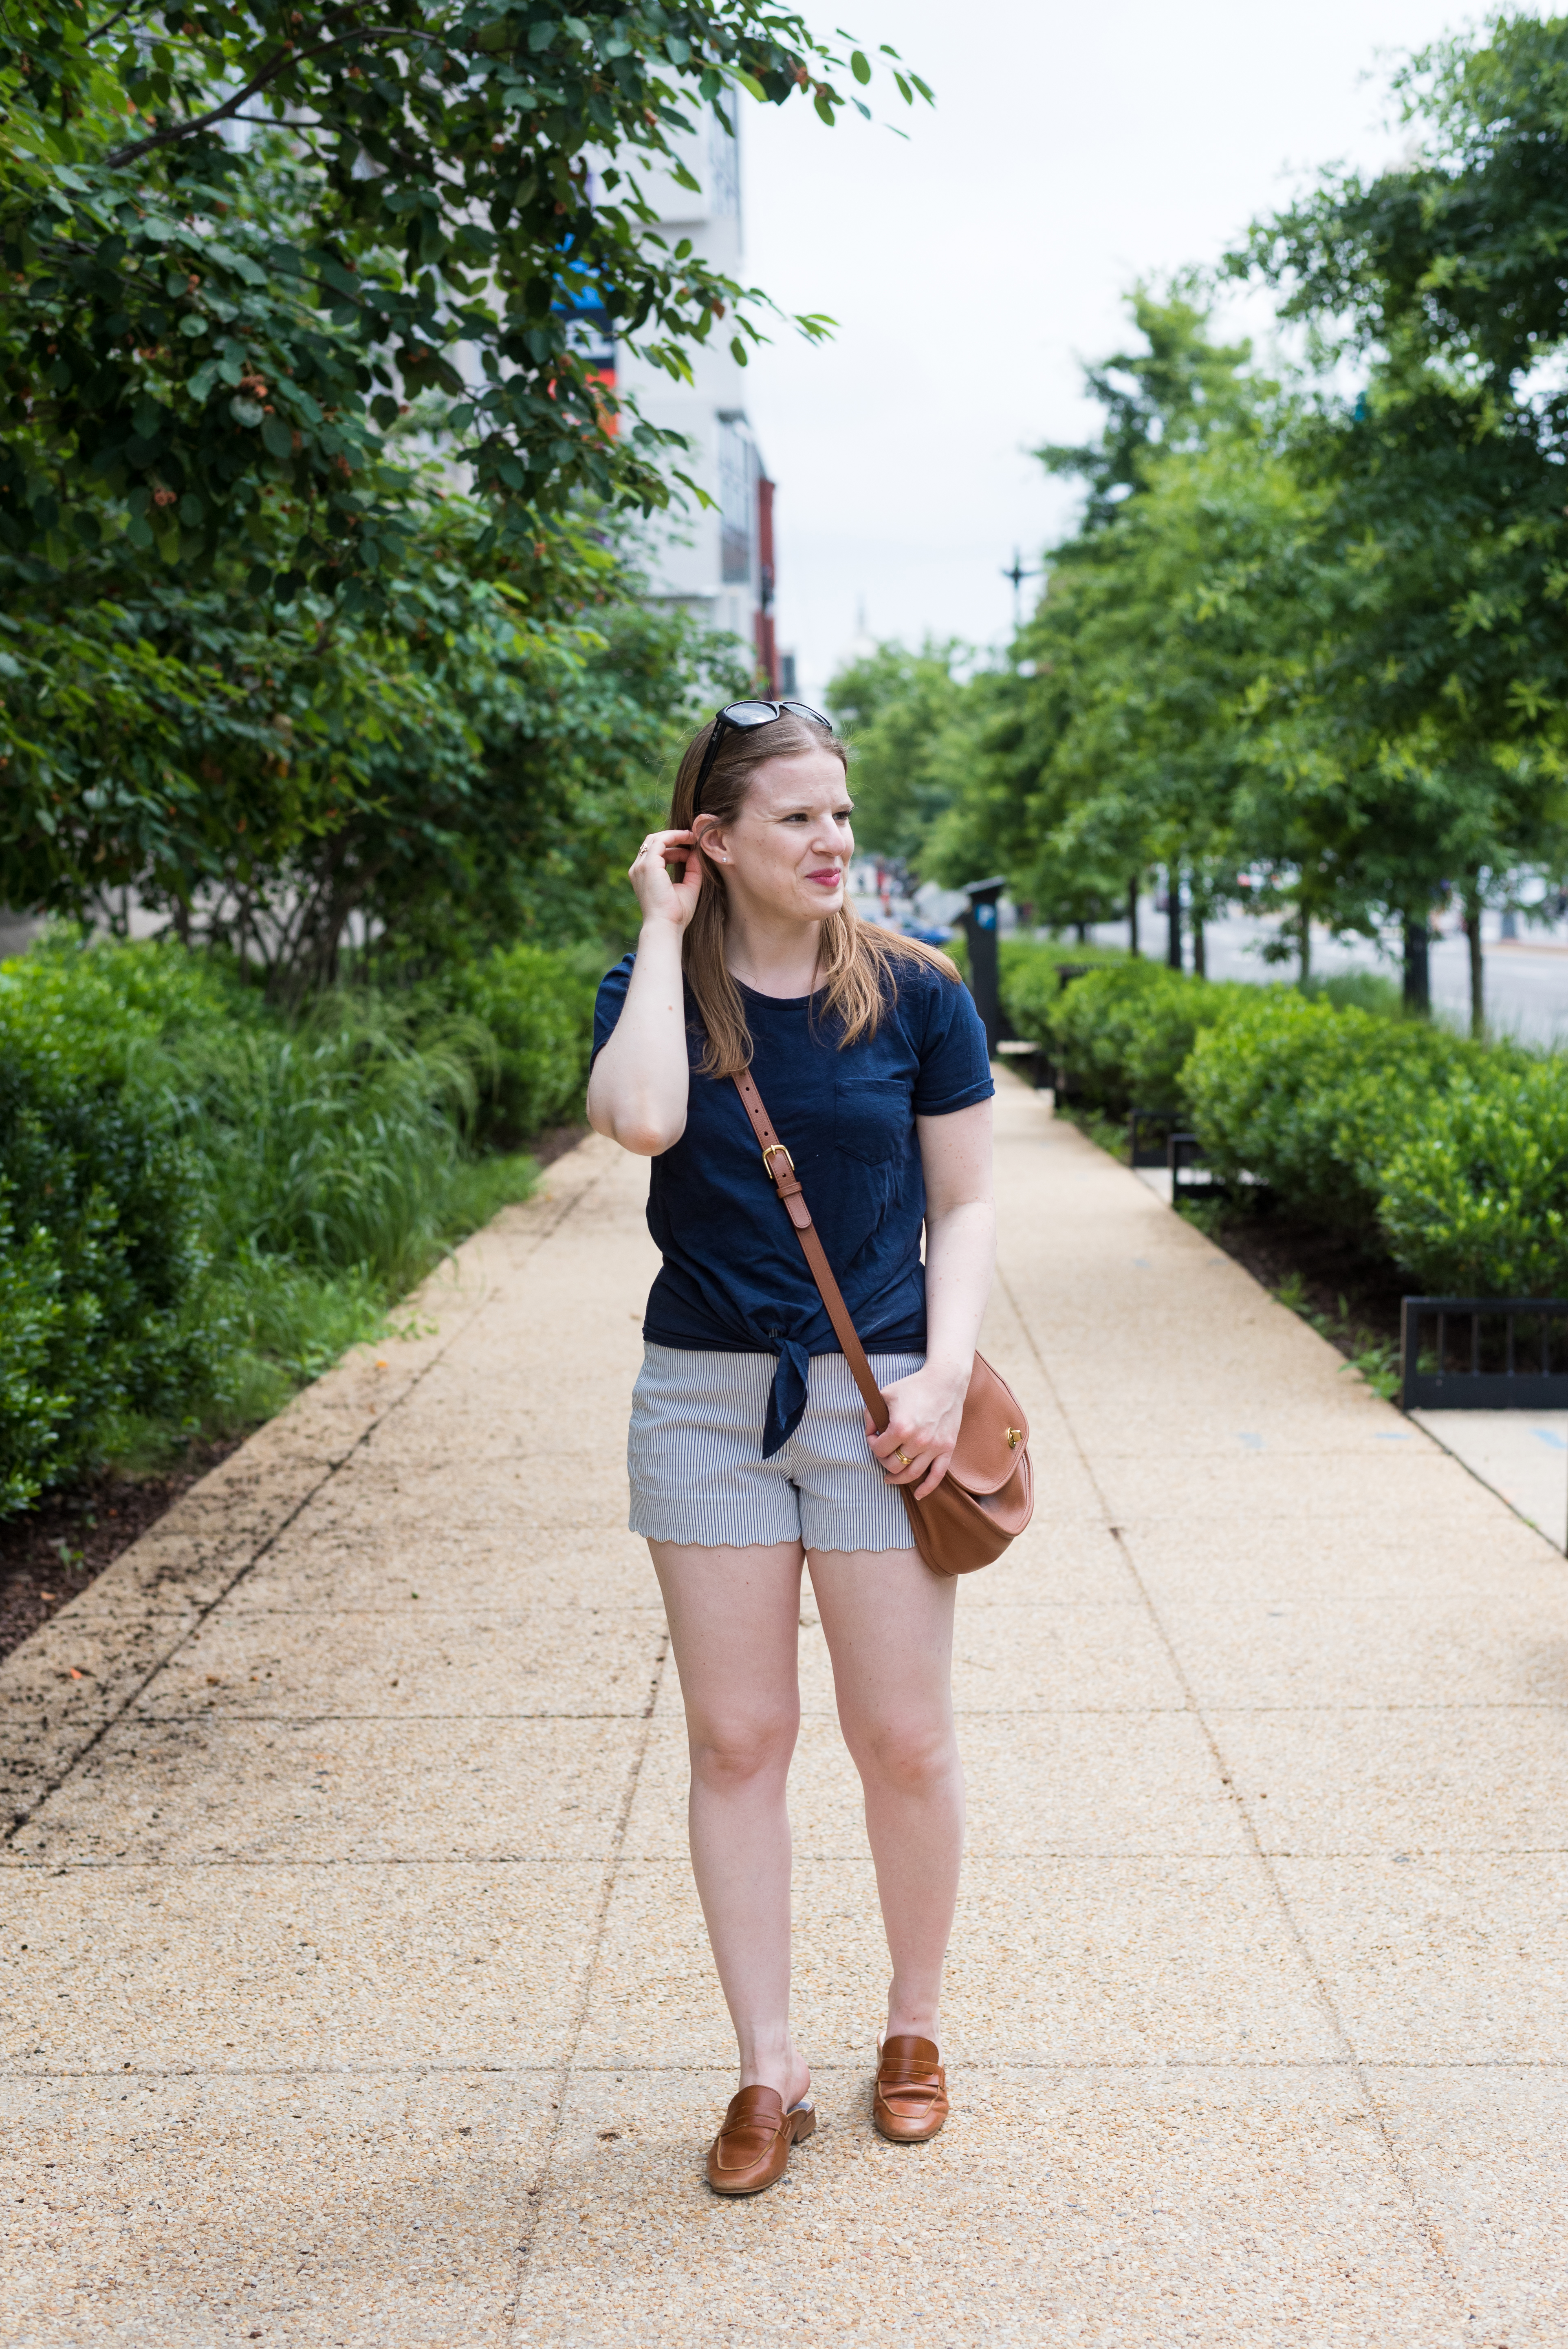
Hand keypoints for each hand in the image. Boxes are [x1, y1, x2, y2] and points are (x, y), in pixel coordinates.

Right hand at [629, 827, 706, 929]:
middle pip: (653, 842)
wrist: (666, 926)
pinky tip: (689, 839)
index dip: (674, 847)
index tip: (691, 847)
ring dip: (675, 835)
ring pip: (655, 839)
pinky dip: (675, 837)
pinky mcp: (648, 866)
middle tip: (693, 837)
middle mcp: (638, 869)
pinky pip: (660, 842)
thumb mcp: (688, 887)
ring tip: (693, 837)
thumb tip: (697, 853)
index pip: (656, 853)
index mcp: (644, 876)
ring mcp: (641, 867)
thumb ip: (692, 869)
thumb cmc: (675, 914)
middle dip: (673, 837)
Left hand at [866, 1361, 968, 1501]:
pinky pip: (937, 1475)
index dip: (871, 1444)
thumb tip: (870, 1431)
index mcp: (900, 1428)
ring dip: (898, 1477)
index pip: (878, 1450)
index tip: (873, 1436)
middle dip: (883, 1460)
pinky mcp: (947, 1448)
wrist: (945, 1381)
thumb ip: (871, 1414)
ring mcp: (934, 1447)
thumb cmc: (914, 1386)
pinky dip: (927, 1488)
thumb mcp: (885, 1394)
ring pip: (911, 1474)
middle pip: (893, 1465)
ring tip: (890, 1477)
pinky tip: (918, 1494)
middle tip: (882, 1452)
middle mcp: (918, 1441)